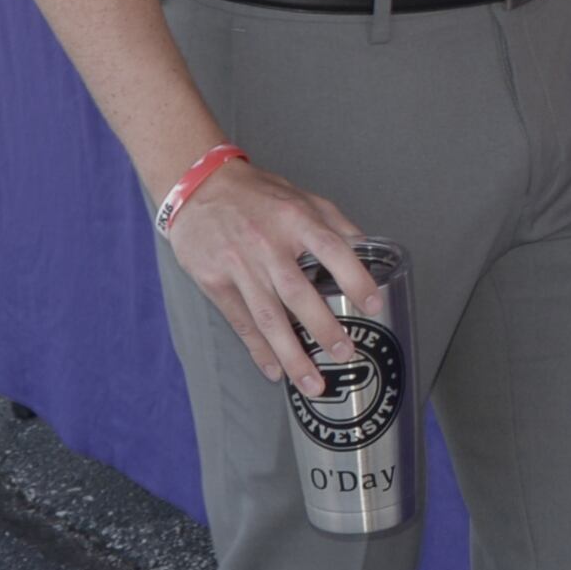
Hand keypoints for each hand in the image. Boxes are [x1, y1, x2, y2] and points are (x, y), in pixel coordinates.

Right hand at [162, 158, 378, 393]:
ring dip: (292, 354)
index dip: (355, 278)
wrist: (197, 187)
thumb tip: (368, 250)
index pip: (333, 250)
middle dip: (324, 328)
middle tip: (345, 354)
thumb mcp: (301, 196)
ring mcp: (238, 265)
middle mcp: (267, 244)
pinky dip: (258, 350)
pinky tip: (275, 371)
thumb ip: (336, 223)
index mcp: (295, 219)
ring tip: (312, 382)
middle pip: (298, 293)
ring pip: (268, 317)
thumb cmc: (256, 194)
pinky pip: (241, 322)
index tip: (373, 304)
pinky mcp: (213, 281)